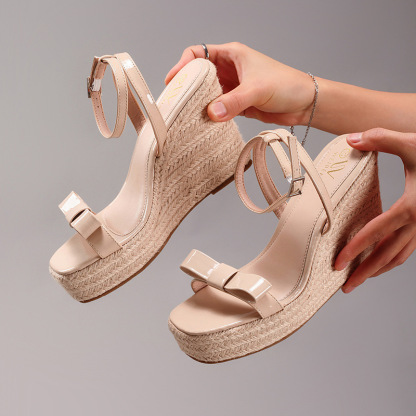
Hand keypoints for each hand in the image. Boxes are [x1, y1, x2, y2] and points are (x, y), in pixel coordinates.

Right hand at [165, 42, 315, 125]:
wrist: (304, 104)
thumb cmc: (287, 84)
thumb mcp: (257, 89)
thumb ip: (234, 101)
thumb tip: (212, 113)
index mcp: (232, 55)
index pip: (198, 53)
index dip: (183, 64)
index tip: (173, 80)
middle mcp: (229, 70)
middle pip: (199, 75)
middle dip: (187, 86)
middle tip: (175, 101)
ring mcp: (232, 88)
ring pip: (206, 94)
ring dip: (198, 103)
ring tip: (186, 114)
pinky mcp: (236, 104)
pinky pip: (217, 108)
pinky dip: (210, 115)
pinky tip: (204, 122)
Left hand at [335, 128, 415, 292]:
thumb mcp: (413, 143)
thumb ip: (380, 139)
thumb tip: (352, 139)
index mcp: (411, 207)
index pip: (375, 233)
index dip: (354, 249)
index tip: (338, 262)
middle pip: (387, 256)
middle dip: (364, 273)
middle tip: (345, 286)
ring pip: (399, 257)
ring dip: (379, 270)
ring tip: (359, 280)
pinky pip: (408, 250)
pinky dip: (392, 259)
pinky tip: (381, 260)